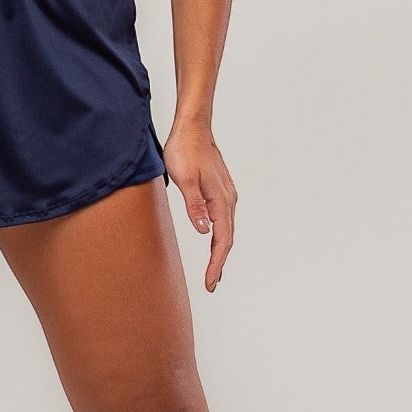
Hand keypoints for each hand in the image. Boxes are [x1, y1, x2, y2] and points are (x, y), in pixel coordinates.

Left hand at [162, 117, 236, 292]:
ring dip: (220, 252)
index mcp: (220, 199)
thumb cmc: (185, 149)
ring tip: (213, 271)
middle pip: (227, 239)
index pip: (222, 239)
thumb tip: (204, 231)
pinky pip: (223, 220)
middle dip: (220, 263)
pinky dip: (220, 237)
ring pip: (226, 230)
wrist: (192, 127)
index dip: (217, 263)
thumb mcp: (184, 177)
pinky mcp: (219, 191)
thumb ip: (195, 205)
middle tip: (211, 284)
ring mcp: (225, 195)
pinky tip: (214, 241)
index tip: (210, 282)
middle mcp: (227, 199)